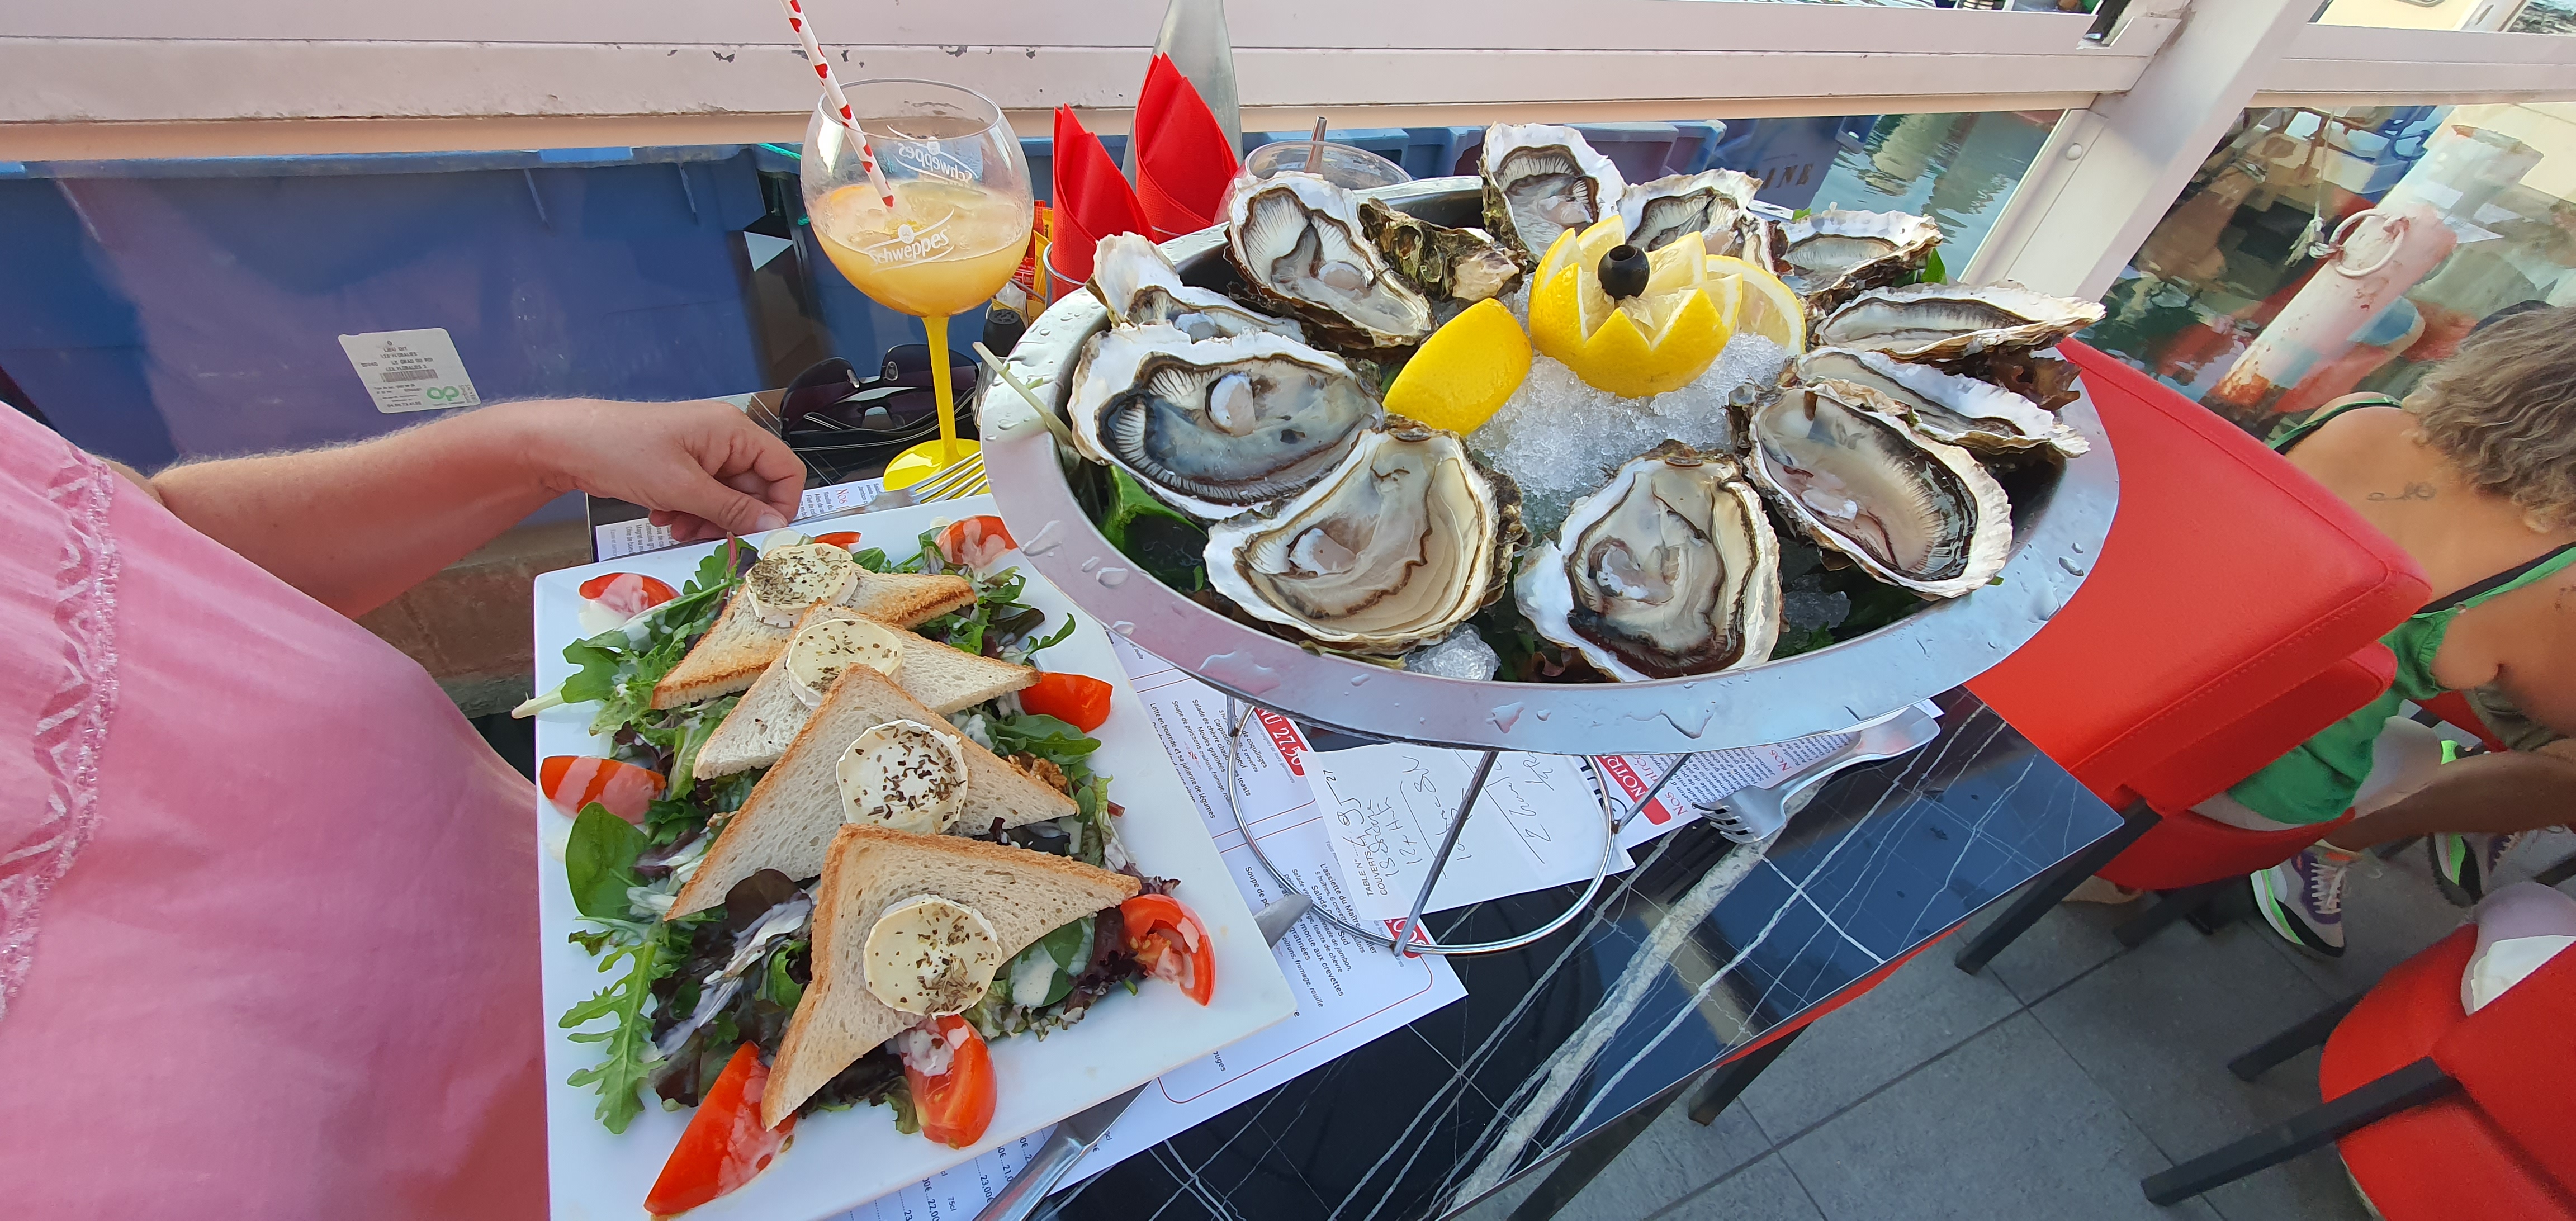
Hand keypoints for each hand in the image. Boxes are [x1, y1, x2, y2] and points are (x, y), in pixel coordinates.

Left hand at [520, 399, 805, 541]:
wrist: (567, 444)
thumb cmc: (623, 452)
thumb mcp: (683, 488)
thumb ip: (733, 510)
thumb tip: (774, 527)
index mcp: (734, 431)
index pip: (785, 469)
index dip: (781, 505)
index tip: (763, 535)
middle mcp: (723, 438)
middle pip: (755, 488)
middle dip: (733, 518)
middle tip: (707, 535)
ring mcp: (701, 452)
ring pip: (727, 498)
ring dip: (707, 520)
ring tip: (678, 526)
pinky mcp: (681, 466)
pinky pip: (703, 497)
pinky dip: (688, 512)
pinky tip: (664, 516)